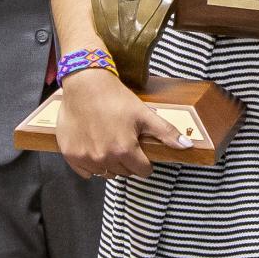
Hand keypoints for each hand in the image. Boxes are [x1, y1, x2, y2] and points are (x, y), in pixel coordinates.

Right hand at [54, 67, 190, 178]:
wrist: (85, 84)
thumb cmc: (116, 97)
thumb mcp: (145, 114)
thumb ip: (167, 133)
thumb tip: (188, 146)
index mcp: (125, 150)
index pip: (142, 171)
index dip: (144, 160)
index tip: (139, 148)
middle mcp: (105, 158)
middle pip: (124, 172)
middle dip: (127, 161)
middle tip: (124, 141)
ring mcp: (86, 158)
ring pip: (105, 173)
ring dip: (109, 163)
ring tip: (108, 143)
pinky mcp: (70, 154)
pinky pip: (85, 171)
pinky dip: (90, 164)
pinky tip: (93, 146)